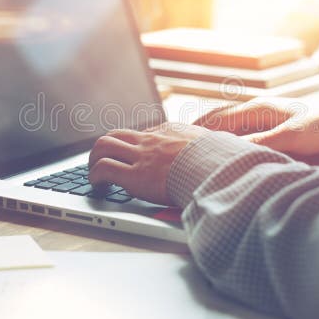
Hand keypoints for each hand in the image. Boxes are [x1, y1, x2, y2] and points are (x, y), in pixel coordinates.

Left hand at [88, 123, 208, 205]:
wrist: (217, 169)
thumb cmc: (220, 161)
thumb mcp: (215, 143)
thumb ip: (209, 144)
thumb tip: (224, 145)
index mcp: (170, 132)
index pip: (142, 134)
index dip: (132, 147)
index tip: (131, 158)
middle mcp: (151, 141)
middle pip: (115, 134)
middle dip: (104, 148)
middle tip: (102, 163)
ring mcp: (141, 156)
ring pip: (103, 146)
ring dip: (94, 160)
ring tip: (95, 175)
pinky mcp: (135, 176)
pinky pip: (104, 169)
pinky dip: (95, 177)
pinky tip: (97, 186)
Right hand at [193, 95, 318, 157]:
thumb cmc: (318, 129)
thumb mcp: (289, 138)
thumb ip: (261, 142)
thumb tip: (234, 148)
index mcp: (257, 109)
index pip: (219, 118)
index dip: (199, 128)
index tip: (181, 138)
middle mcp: (256, 109)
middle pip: (219, 117)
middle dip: (199, 128)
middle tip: (179, 140)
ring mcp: (261, 116)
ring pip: (228, 123)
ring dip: (211, 131)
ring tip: (194, 144)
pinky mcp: (268, 125)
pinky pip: (239, 129)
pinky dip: (225, 135)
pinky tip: (221, 146)